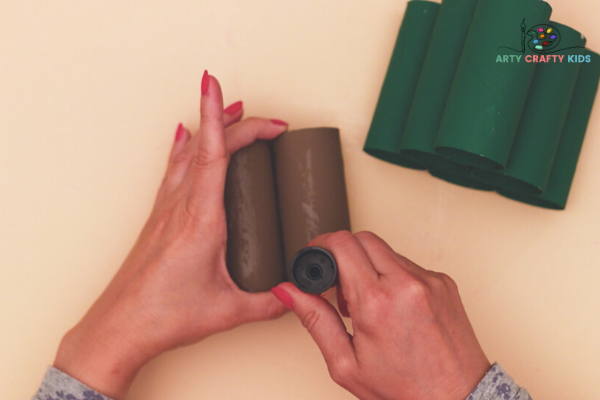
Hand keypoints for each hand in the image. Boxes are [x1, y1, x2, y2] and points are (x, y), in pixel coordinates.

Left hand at [53, 72, 288, 398]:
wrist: (120, 327)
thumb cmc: (162, 316)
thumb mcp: (229, 311)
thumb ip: (270, 303)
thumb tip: (295, 294)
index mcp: (200, 220)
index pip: (213, 155)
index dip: (218, 117)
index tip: (214, 85)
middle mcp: (180, 206)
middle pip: (207, 147)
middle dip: (239, 123)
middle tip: (272, 122)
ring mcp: (166, 208)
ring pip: (188, 152)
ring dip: (210, 128)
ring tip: (231, 111)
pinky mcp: (161, 216)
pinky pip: (174, 167)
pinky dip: (186, 146)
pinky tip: (185, 137)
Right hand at [272, 231, 490, 399]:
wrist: (458, 398)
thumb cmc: (406, 389)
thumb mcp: (346, 363)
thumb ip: (315, 320)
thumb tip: (290, 292)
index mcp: (377, 302)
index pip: (341, 244)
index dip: (321, 245)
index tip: (317, 260)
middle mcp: (406, 283)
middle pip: (362, 238)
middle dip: (343, 255)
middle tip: (341, 287)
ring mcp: (430, 279)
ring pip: (386, 250)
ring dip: (369, 267)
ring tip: (370, 303)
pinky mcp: (444, 281)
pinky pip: (408, 264)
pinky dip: (393, 276)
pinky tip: (393, 306)